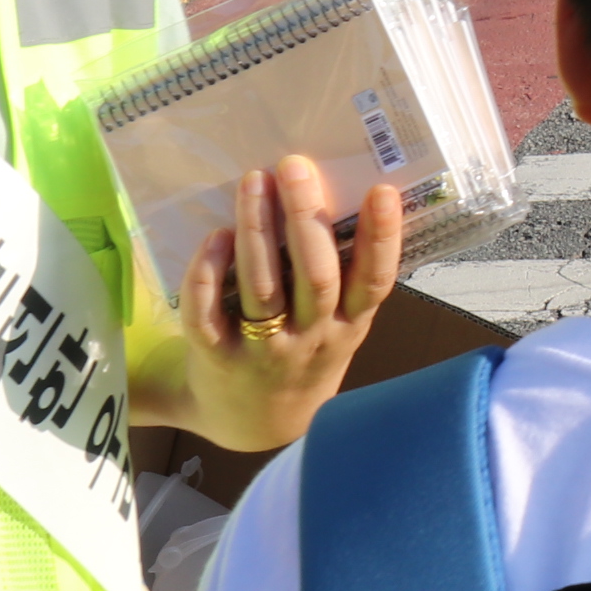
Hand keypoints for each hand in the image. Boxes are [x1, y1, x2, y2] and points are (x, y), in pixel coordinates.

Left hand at [157, 158, 403, 452]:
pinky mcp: (215, 356)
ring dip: (258, 230)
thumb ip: (345, 281)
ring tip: (254, 182)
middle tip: (294, 167)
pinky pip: (208, 312)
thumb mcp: (340, 330)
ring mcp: (262, 350)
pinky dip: (210, 272)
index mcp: (348, 327)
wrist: (255, 424)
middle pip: (314, 277)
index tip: (382, 190)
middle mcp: (310, 339)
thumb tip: (344, 200)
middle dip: (306, 218)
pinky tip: (216, 236)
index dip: (381, 237)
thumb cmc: (303, 355)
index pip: (373, 281)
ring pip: (262, 287)